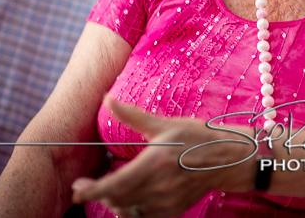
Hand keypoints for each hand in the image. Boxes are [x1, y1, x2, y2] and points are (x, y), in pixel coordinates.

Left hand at [71, 96, 254, 217]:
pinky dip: (131, 209)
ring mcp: (166, 202)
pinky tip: (131, 198)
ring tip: (112, 189)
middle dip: (98, 193)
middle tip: (87, 186)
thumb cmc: (197, 137)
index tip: (77, 188)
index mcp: (154, 162)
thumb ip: (132, 116)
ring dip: (114, 202)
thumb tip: (108, 99)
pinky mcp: (173, 211)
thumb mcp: (164, 124)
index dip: (90, 190)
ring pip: (127, 210)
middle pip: (115, 199)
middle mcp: (159, 185)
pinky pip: (143, 217)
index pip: (113, 185)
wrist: (228, 159)